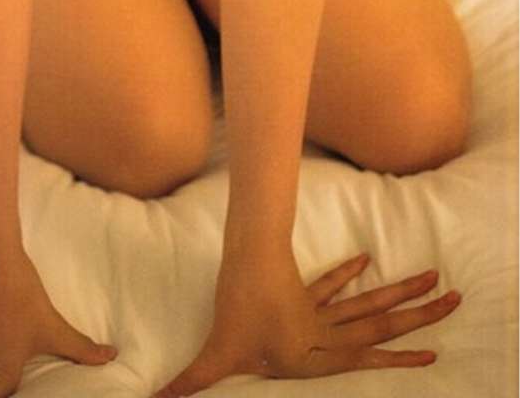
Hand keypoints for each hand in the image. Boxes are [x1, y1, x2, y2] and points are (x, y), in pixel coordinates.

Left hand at [152, 249, 460, 392]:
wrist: (241, 258)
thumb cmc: (234, 312)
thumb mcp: (216, 357)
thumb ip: (191, 384)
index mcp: (317, 353)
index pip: (368, 355)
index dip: (400, 356)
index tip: (435, 353)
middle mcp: (325, 331)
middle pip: (380, 321)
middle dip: (417, 316)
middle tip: (452, 297)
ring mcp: (316, 307)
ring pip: (367, 300)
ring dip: (397, 290)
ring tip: (430, 277)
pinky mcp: (301, 288)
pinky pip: (331, 283)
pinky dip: (347, 273)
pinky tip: (364, 259)